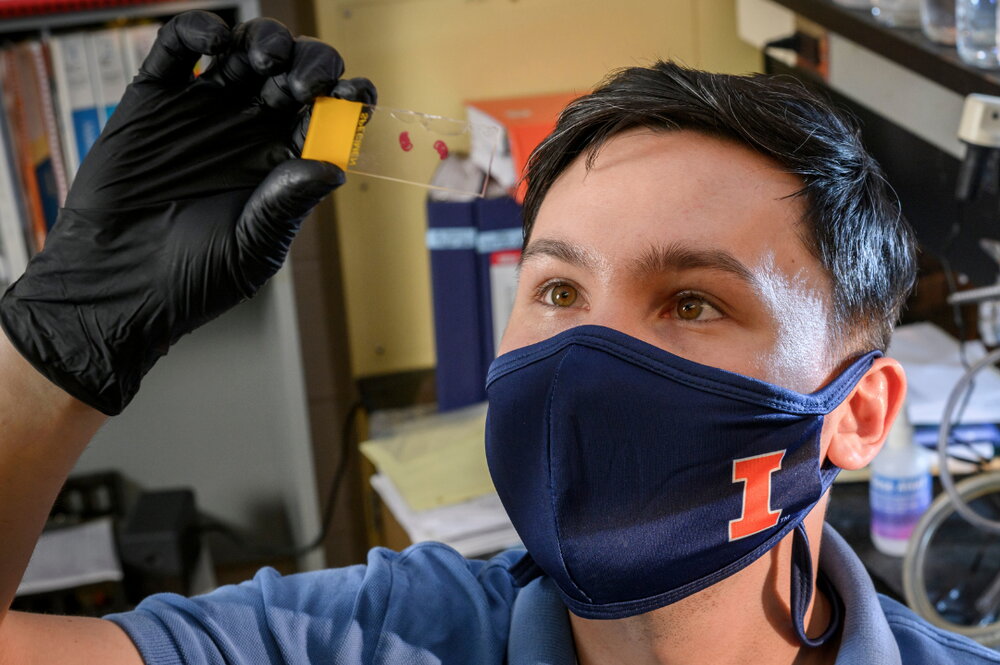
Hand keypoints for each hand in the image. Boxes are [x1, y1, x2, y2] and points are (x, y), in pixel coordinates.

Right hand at [0, 11, 375, 415]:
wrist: (114, 286)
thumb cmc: (191, 280)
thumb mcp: (253, 248)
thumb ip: (288, 203)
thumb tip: (335, 166)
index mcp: (284, 163)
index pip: (329, 117)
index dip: (346, 99)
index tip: (352, 97)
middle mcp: (249, 130)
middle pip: (295, 73)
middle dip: (311, 65)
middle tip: (303, 85)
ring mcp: (203, 109)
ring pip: (245, 50)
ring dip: (265, 41)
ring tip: (266, 63)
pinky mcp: (154, 97)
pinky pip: (179, 46)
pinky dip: (201, 30)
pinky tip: (217, 43)